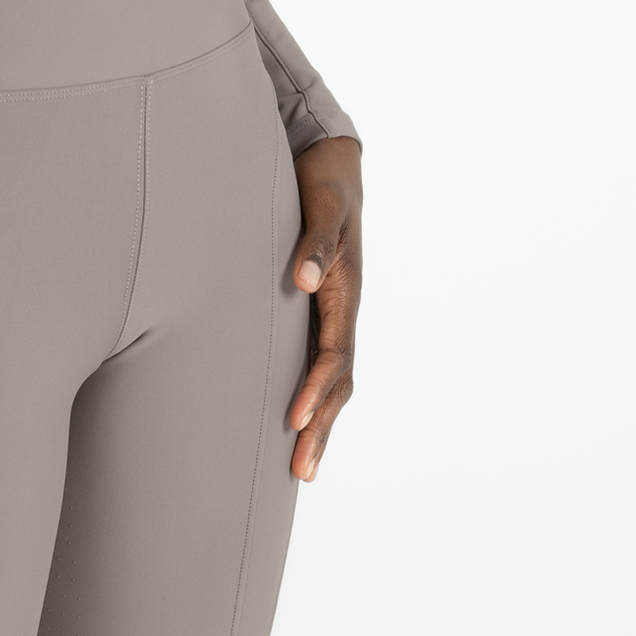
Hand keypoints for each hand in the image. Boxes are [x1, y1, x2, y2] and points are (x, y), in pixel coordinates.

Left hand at [288, 134, 361, 481]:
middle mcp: (340, 309)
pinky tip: (291, 416)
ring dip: (317, 420)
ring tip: (299, 464)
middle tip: (300, 472)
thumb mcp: (322, 204)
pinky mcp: (314, 307)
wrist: (332, 164)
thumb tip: (303, 279)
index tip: (295, 420)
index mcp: (344, 292)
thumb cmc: (323, 184)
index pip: (333, 355)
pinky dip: (309, 393)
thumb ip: (315, 239)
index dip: (315, 390)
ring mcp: (330, 311)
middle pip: (335, 381)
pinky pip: (315, 359)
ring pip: (328, 377)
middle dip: (320, 426)